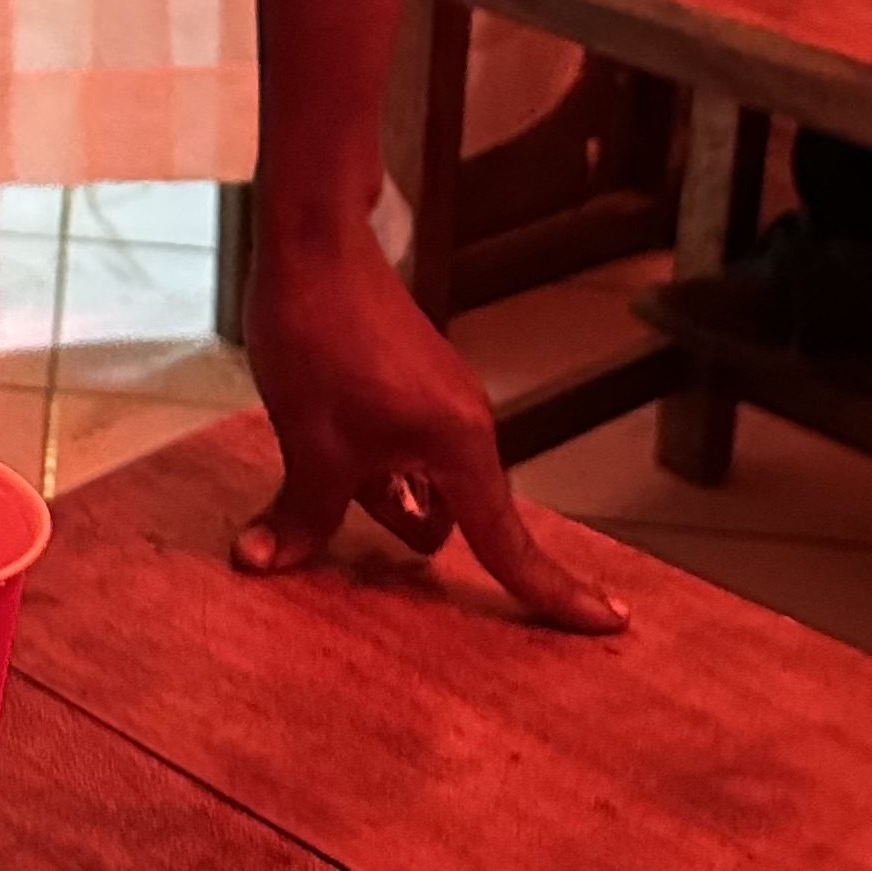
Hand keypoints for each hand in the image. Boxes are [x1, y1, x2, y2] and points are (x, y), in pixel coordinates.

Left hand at [236, 218, 625, 635]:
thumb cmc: (320, 341)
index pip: (508, 542)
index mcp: (459, 448)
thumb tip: (260, 564)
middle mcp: (466, 428)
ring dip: (382, 504)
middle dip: (412, 539)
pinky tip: (320, 464)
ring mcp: (441, 403)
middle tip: (366, 557)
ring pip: (422, 486)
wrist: (314, 245)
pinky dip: (376, 473)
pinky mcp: (414, 386)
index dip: (552, 593)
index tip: (611, 624)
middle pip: (459, 518)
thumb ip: (302, 515)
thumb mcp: (309, 442)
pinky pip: (407, 454)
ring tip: (313, 498)